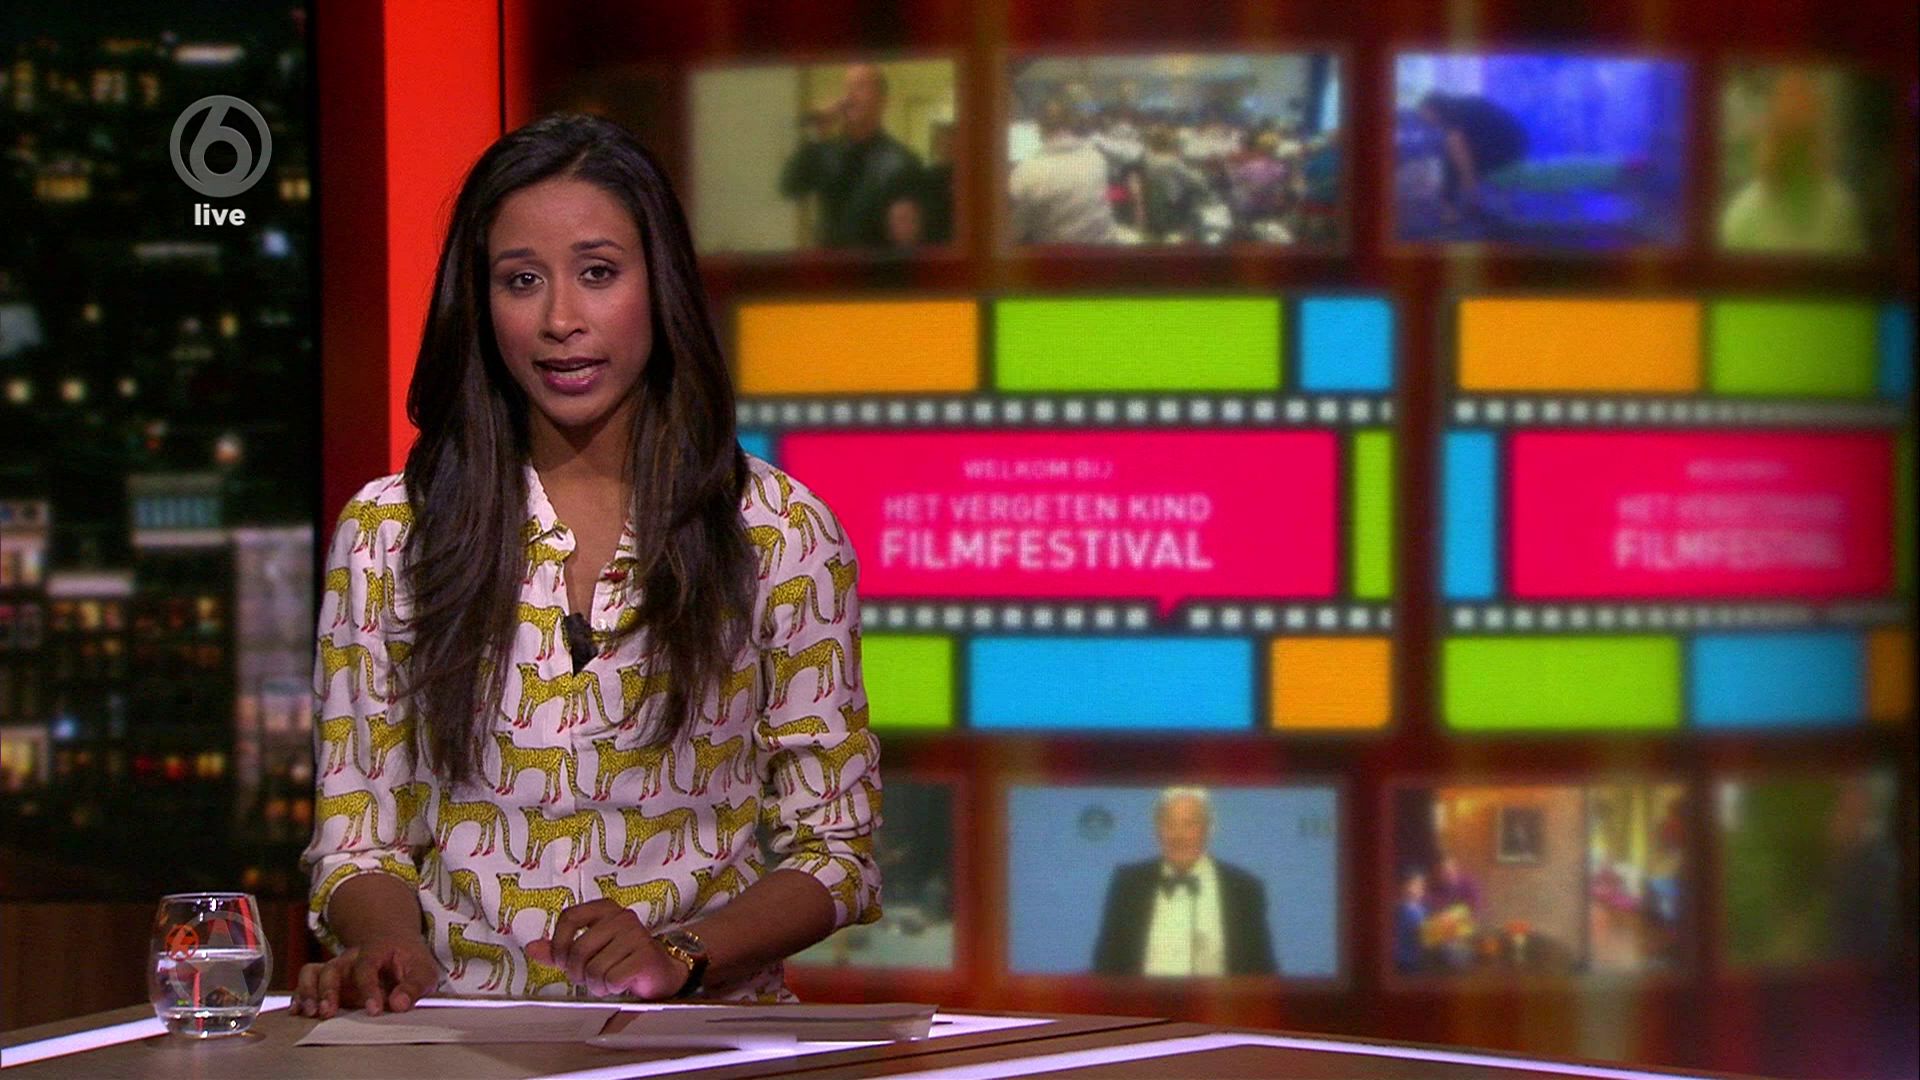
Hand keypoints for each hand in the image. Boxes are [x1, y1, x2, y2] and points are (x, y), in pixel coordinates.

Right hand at [291, 938, 438, 1018]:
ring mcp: (337, 970)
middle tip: (328, 1012)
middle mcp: (351, 959)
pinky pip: (307, 983)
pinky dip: (299, 997)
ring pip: (313, 973)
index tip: (374, 1011)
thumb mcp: (423, 970)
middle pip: (332, 968)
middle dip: (328, 991)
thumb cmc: (409, 960)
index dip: (369, 989)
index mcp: (376, 951)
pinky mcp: (329, 982)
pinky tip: (296, 1011)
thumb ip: (413, 986)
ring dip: (308, 993)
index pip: (367, 967)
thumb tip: (398, 1005)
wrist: (395, 945)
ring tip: (310, 1013)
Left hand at [527, 900, 687, 999]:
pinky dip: (611, 988)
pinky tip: (621, 984)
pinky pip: (611, 979)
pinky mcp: (645, 955)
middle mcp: (621, 917)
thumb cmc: (621, 960)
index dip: (559, 943)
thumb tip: (531, 948)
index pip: (569, 917)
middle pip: (578, 949)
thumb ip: (561, 948)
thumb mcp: (589, 951)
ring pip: (594, 969)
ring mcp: (635, 935)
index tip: (560, 960)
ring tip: (608, 981)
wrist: (661, 973)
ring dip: (596, 984)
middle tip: (589, 977)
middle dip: (578, 972)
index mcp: (605, 909)